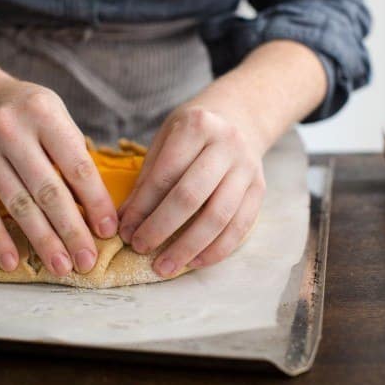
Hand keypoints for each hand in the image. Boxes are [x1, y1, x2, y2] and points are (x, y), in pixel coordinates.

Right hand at [0, 73, 117, 275]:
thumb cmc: (27, 110)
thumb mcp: (54, 114)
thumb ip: (72, 152)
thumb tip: (97, 207)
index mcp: (44, 112)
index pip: (77, 165)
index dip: (95, 201)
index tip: (109, 230)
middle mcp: (11, 129)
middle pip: (48, 189)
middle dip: (71, 230)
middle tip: (87, 260)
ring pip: (17, 204)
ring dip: (41, 240)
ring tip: (61, 266)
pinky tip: (13, 261)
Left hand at [117, 100, 265, 277]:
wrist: (239, 117)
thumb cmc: (193, 132)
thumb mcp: (166, 138)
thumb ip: (148, 177)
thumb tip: (126, 221)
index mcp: (197, 126)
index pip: (165, 174)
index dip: (142, 207)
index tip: (125, 231)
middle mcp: (226, 144)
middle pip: (191, 196)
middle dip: (161, 228)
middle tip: (140, 248)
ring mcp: (247, 168)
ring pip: (218, 216)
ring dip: (188, 247)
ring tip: (164, 267)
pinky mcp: (259, 189)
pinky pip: (240, 226)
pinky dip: (217, 249)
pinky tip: (195, 261)